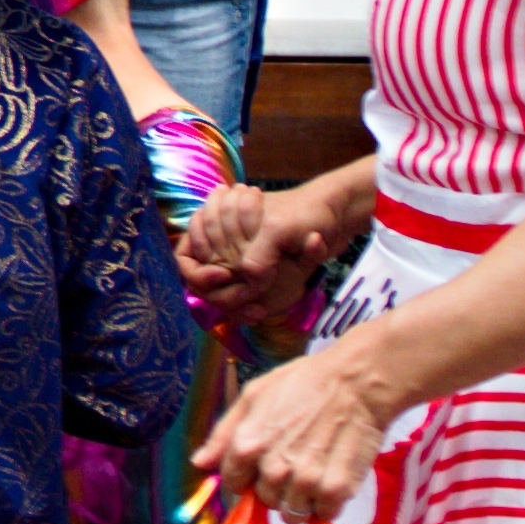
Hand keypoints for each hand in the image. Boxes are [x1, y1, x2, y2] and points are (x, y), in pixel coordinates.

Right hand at [175, 176, 342, 328]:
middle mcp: (224, 241)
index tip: (228, 278)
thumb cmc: (306, 213)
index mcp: (219, 222)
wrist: (337, 216)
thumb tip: (250, 278)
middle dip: (222, 295)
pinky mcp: (256, 270)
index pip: (187, 257)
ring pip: (219, 291)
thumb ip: (259, 254)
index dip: (201, 273)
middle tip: (249, 302)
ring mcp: (239, 257)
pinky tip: (260, 311)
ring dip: (234, 305)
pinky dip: (246, 306)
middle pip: (201, 280)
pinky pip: (239, 296)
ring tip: (258, 310)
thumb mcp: (280, 230)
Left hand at [197, 342, 396, 522]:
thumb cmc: (305, 382)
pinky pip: (323, 515)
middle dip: (275, 487)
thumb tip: (199, 464)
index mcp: (248, 445)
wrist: (358, 381)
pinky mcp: (337, 490)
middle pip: (264, 501)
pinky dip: (327, 504)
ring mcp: (306, 482)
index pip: (233, 484)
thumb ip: (223, 433)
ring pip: (292, 514)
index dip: (247, 476)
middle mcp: (273, 468)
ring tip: (314, 471)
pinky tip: (331, 478)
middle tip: (295, 461)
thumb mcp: (254, 395)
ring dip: (301, 499)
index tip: (262, 464)